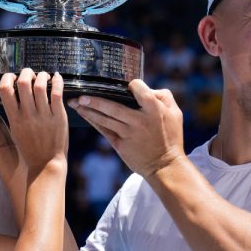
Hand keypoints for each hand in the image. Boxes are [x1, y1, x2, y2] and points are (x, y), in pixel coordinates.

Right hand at [0, 69, 67, 169]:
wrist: (46, 164)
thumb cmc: (30, 147)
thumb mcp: (15, 130)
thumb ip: (13, 112)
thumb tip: (12, 92)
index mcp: (14, 118)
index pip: (4, 90)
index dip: (7, 78)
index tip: (12, 77)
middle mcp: (28, 116)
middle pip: (23, 83)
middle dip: (26, 72)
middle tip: (30, 73)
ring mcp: (44, 116)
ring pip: (41, 85)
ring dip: (42, 75)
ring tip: (44, 76)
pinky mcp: (59, 117)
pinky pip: (57, 93)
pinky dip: (57, 81)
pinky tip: (57, 77)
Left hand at [68, 79, 185, 177]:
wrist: (164, 166)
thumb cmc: (171, 137)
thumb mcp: (175, 114)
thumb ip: (164, 97)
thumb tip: (147, 88)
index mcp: (154, 110)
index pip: (139, 90)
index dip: (133, 85)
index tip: (128, 84)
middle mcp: (139, 120)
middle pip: (114, 107)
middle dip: (95, 100)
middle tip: (81, 95)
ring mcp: (129, 133)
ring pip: (105, 119)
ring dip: (89, 110)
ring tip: (75, 103)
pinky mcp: (121, 145)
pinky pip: (104, 131)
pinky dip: (93, 122)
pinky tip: (84, 114)